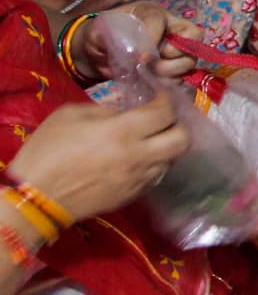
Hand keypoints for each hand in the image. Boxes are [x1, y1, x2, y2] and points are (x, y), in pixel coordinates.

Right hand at [5, 98, 190, 223]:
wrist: (37, 198)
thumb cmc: (47, 151)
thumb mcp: (70, 115)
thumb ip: (104, 110)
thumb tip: (124, 113)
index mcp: (122, 131)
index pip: (164, 112)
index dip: (167, 100)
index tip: (159, 96)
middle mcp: (139, 156)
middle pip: (183, 140)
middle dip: (178, 125)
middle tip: (162, 120)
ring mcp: (139, 178)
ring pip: (172, 159)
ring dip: (166, 146)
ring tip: (150, 139)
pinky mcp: (134, 195)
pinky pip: (156, 176)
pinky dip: (153, 164)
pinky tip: (137, 158)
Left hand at [76, 2, 202, 82]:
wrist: (97, 56)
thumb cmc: (99, 38)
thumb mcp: (97, 33)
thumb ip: (109, 38)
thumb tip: (133, 52)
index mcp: (150, 13)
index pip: (159, 20)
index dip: (152, 37)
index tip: (140, 57)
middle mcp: (169, 29)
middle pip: (191, 38)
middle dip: (172, 55)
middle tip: (151, 65)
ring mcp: (175, 50)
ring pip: (189, 61)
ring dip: (172, 71)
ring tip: (152, 74)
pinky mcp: (174, 69)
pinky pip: (183, 77)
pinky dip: (170, 83)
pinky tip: (154, 82)